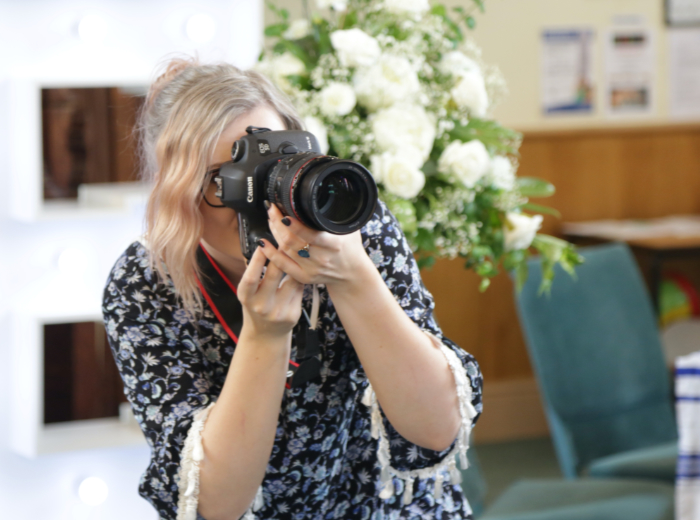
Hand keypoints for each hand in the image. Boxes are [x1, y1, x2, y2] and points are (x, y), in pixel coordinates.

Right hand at [237, 246, 303, 340]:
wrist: (266, 334)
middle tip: (284, 241)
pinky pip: (300, 289)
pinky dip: (300, 278)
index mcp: (246, 298)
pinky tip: (301, 273)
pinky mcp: (293, 314)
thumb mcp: (248, 292)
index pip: (250, 277)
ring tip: (295, 254)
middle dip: (280, 255)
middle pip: (274, 275)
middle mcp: (261, 306)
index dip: (257, 260)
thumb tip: (263, 246)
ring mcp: (278, 311)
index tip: (263, 243)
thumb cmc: (256, 306)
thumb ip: (254, 273)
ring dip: (294, 265)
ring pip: (292, 280)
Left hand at [258, 204, 373, 288]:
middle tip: (272, 209)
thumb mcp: (350, 229)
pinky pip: (282, 266)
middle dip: (277, 222)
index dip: (294, 225)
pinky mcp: (303, 277)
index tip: (284, 213)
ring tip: (271, 219)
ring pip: (285, 249)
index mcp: (333, 244)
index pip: (310, 235)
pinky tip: (263, 243)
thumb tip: (327, 196)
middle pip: (291, 240)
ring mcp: (310, 269)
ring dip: (274, 232)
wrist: (352, 275)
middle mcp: (320, 258)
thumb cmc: (351, 249)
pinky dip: (270, 254)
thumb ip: (338, 215)